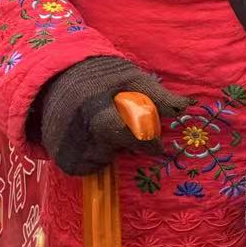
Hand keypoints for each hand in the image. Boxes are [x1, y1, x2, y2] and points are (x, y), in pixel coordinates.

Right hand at [34, 55, 191, 176]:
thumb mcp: (133, 79)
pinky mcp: (56, 155)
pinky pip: (83, 168)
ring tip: (104, 128)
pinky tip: (93, 140)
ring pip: (99, 161)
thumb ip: (159, 96)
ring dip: (110, 151)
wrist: (58, 78)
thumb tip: (188, 106)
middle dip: (125, 144)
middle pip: (111, 149)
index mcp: (93, 104)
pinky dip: (94, 159)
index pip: (119, 131)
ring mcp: (62, 143)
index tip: (158, 148)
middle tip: (128, 131)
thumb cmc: (104, 78)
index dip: (143, 143)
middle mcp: (73, 127)